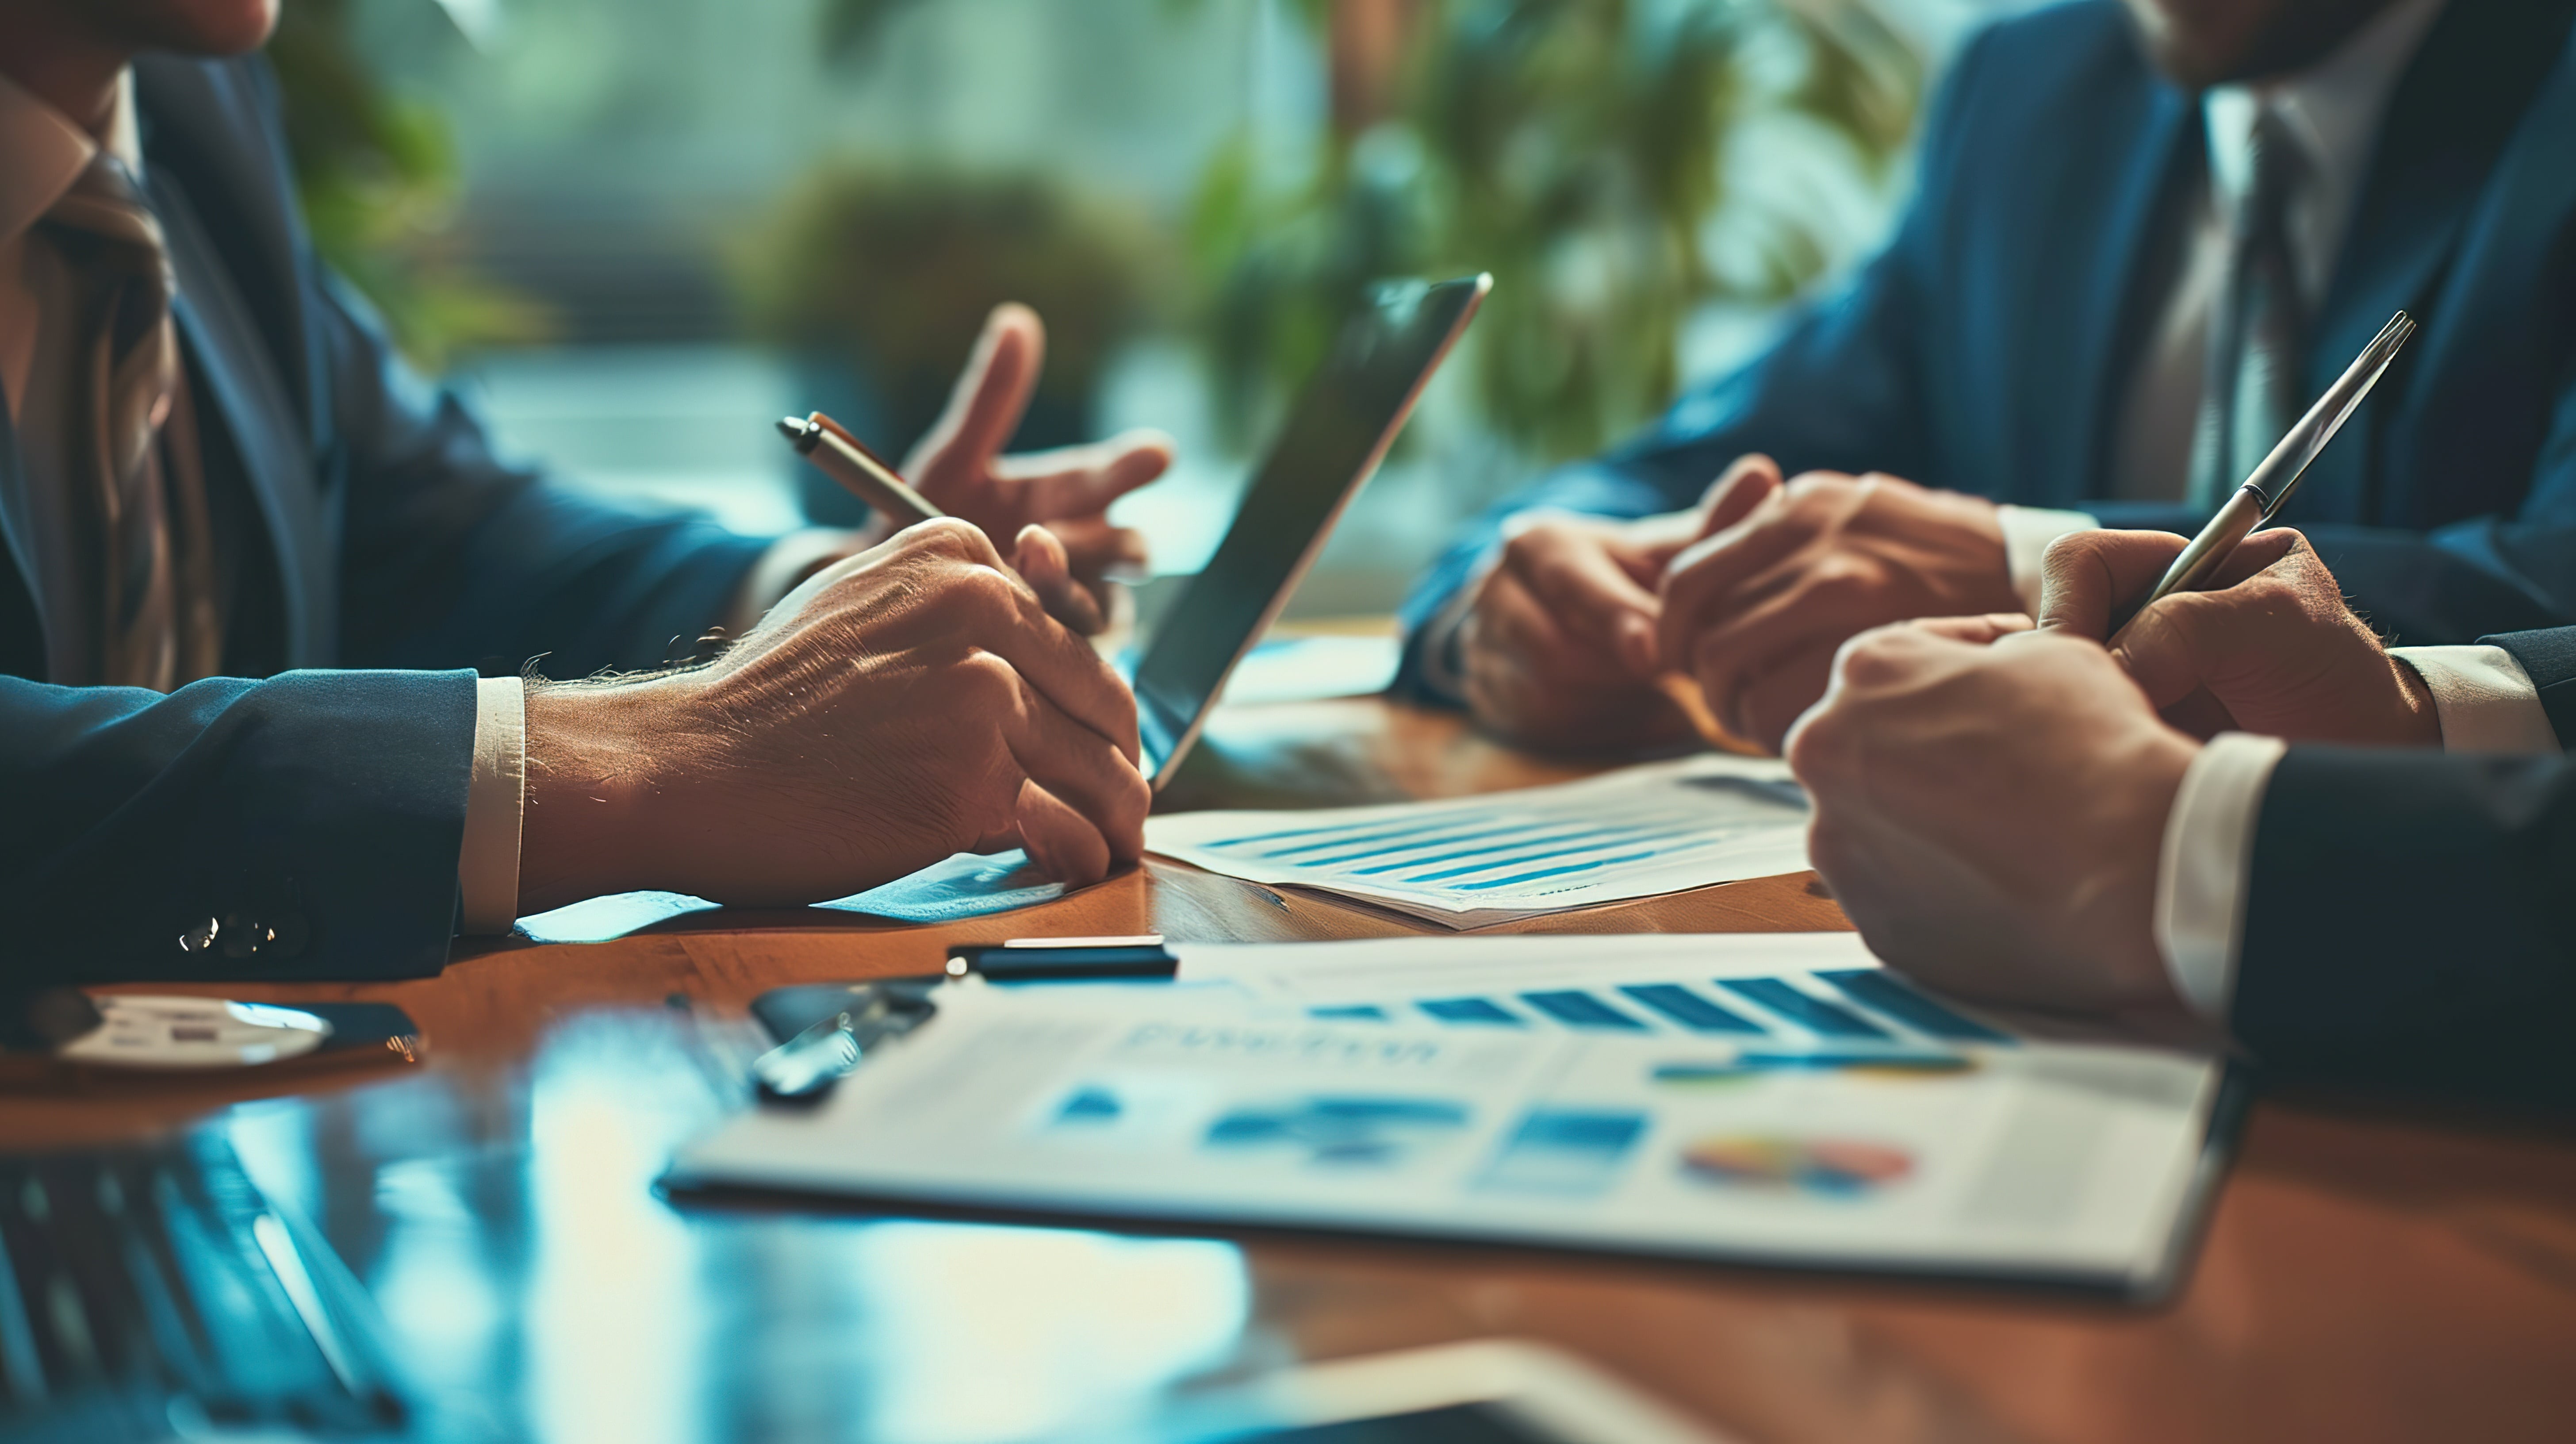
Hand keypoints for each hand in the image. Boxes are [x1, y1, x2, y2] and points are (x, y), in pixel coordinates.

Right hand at [518, 519, 1149, 911]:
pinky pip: (1069, 828)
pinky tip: (1072, 866)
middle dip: (1118, 763)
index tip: (1094, 743)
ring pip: (1102, 770)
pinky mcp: (975, 778)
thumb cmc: (766, 705)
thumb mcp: (864, 607)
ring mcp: (982, 693)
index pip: (1073, 637)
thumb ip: (952, 619)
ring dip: (1115, 820)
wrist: (687, 765)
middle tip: (1117, 806)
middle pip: (1104, 701)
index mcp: (959, 555)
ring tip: (1108, 845)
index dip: (1091, 704)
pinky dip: (1082, 856)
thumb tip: (1034, 665)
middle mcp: (981, 607)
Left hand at [893, 303, 1172, 623]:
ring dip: (1071, 586)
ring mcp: (1072, 608)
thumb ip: (988, 398)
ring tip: (1029, 560)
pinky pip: (1071, 654)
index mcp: (1067, 497)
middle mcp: (1083, 553)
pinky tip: (1021, 622)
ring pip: (1102, 605)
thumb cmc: (927, 518)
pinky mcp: (1054, 658)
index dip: (1135, 466)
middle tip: (1055, 528)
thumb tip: (1016, 320)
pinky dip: (1053, 638)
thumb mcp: (952, 458)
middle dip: (1103, 539)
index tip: (1156, 452)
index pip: (1115, 478)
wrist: (888, 591)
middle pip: (1127, 550)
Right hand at [1456, 456, 1779, 751]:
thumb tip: (1761, 475)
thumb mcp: (1669, 553)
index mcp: (1538, 542)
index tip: (1652, 654)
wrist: (1557, 616)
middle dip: (1615, 670)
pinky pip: (1542, 722)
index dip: (1616, 620)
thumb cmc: (1632, 580)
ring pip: (1547, 690)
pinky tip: (1619, 706)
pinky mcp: (1487, 694)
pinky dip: (1591, 720)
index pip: (1571, 582)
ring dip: (1609, 698)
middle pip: (1555, 650)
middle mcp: (1495, 589)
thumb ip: (1713, 525)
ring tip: (1646, 686)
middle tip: (1663, 676)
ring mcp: (1483, 644)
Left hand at [1659, 466, 2019, 752]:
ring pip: (1730, 670)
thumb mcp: (1857, 518)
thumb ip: (1782, 537)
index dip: (1671, 633)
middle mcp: (1810, 535)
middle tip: (1729, 709)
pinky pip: (1775, 705)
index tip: (1682, 664)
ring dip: (1735, 712)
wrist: (2035, 580)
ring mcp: (1840, 585)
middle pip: (1703, 631)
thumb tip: (1702, 584)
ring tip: (1768, 729)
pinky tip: (1807, 737)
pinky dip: (1774, 732)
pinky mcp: (1867, 642)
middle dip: (1704, 683)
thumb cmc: (1937, 565)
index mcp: (1798, 507)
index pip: (1688, 577)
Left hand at [1784, 622, 2194, 1016]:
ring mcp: (1840, 850)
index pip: (1905, 657)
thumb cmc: (2094, 746)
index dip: (1966, 664)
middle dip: (1930, 750)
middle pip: (1875, 746)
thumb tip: (1987, 678)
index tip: (2007, 683)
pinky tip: (2001, 884)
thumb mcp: (2051, 652)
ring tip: (2006, 834)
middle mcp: (1825, 758)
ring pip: (1878, 828)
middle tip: (2003, 767)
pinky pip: (1902, 899)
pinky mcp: (1873, 924)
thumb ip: (1991, 658)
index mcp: (1864, 673)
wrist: (2129, 863)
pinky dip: (1941, 890)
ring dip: (1927, 825)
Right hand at [2038, 528, 2439, 745]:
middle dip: (2066, 669)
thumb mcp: (2276, 623)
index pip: (2080, 564)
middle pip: (2053, 625)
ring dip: (2068, 714)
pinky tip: (2106, 770)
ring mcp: (2127, 676)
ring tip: (2119, 745)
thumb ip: (2186, 626)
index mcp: (2174, 568)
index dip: (2069, 606)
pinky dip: (2073, 748)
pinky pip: (2067, 729)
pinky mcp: (2122, 731)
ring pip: (2051, 681)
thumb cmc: (2334, 676)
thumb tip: (2105, 668)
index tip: (2095, 662)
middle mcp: (2139, 618)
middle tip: (2110, 715)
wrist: (2364, 757)